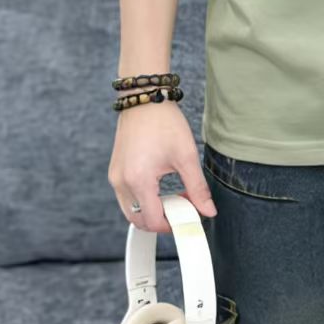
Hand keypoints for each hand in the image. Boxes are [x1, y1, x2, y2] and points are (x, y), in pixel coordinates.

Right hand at [109, 101, 217, 232]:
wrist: (145, 99)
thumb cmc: (164, 123)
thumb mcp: (186, 156)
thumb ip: (197, 188)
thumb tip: (208, 210)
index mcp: (139, 180)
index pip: (154, 220)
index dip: (174, 224)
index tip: (189, 217)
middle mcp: (122, 182)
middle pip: (139, 221)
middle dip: (162, 220)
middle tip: (183, 207)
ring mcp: (115, 177)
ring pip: (131, 211)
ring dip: (152, 211)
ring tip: (174, 195)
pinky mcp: (115, 171)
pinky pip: (126, 198)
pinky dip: (143, 201)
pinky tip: (161, 188)